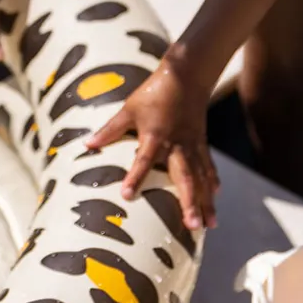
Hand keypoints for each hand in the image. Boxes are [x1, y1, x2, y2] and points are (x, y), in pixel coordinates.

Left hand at [84, 52, 219, 229]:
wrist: (185, 76)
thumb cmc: (153, 93)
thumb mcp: (129, 109)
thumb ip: (109, 129)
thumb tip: (87, 144)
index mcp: (155, 136)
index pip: (143, 160)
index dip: (135, 177)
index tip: (127, 196)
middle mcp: (176, 144)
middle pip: (184, 176)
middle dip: (189, 202)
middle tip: (192, 226)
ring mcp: (191, 145)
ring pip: (201, 177)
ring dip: (205, 200)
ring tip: (210, 225)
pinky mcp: (201, 142)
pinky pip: (207, 164)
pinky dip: (212, 180)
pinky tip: (216, 196)